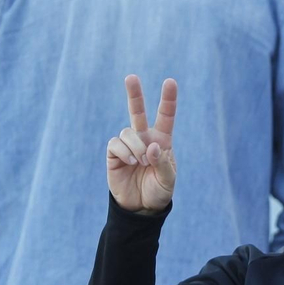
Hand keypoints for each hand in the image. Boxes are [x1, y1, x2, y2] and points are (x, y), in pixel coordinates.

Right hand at [107, 75, 177, 213]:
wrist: (141, 207)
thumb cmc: (159, 191)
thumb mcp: (168, 180)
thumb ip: (163, 162)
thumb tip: (152, 146)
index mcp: (162, 141)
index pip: (166, 116)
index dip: (167, 99)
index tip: (170, 81)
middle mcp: (144, 139)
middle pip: (137, 111)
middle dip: (134, 94)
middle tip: (131, 77)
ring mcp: (128, 146)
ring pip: (127, 132)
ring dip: (136, 145)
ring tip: (141, 161)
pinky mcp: (114, 155)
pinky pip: (115, 144)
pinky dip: (124, 151)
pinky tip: (130, 161)